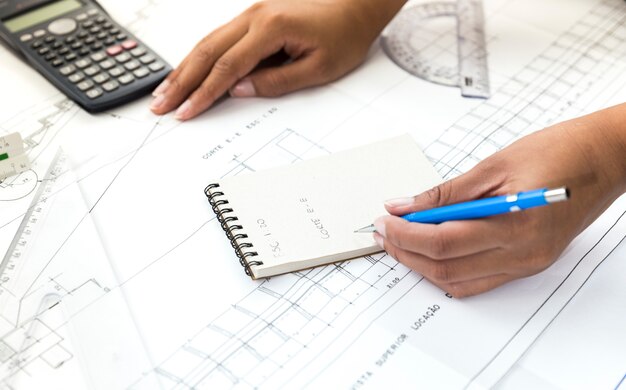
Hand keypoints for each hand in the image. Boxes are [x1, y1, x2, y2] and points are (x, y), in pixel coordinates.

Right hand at [150, 0, 404, 120]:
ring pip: (208, 41)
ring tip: (165, 91)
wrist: (357, 4)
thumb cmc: (345, 33)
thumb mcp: (319, 67)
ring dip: (184, 67)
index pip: (227, 67)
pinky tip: (188, 70)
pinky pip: (219, 37)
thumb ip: (277, 81)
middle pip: (207, 51)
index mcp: (270, 27)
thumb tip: (240, 91)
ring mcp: (252, 13)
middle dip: (181, 81)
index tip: (186, 112)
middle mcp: (254, 16)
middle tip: (160, 104)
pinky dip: (200, 56)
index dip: (203, 93)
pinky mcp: (254, 16)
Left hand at [373, 105, 625, 296]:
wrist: (606, 159)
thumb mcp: (493, 163)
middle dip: (405, 251)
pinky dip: (447, 270)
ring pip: (458, 280)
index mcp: (514, 223)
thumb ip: (445, 192)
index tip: (383, 220)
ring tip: (399, 240)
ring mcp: (527, 263)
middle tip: (382, 231)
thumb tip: (404, 205)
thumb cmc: (558, 151)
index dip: (404, 234)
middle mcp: (522, 253)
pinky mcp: (528, 264)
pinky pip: (477, 280)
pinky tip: (429, 251)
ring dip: (422, 265)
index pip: (442, 241)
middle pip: (445, 266)